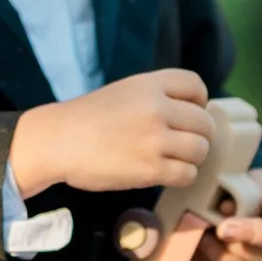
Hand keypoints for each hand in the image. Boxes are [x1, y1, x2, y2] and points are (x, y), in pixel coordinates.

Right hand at [10, 70, 211, 196]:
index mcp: (148, 84)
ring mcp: (154, 139)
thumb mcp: (123, 92)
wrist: (57, 140)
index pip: (196, 86)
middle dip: (198, 135)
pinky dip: (180, 176)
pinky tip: (163, 172)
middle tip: (180, 143)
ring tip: (171, 159)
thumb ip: (156, 97)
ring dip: (191, 158)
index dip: (199, 103)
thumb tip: (192, 115)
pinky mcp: (150, 168)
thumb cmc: (87, 119)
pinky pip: (188, 174)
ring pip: (200, 150)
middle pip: (205, 123)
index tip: (187, 115)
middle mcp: (156, 108)